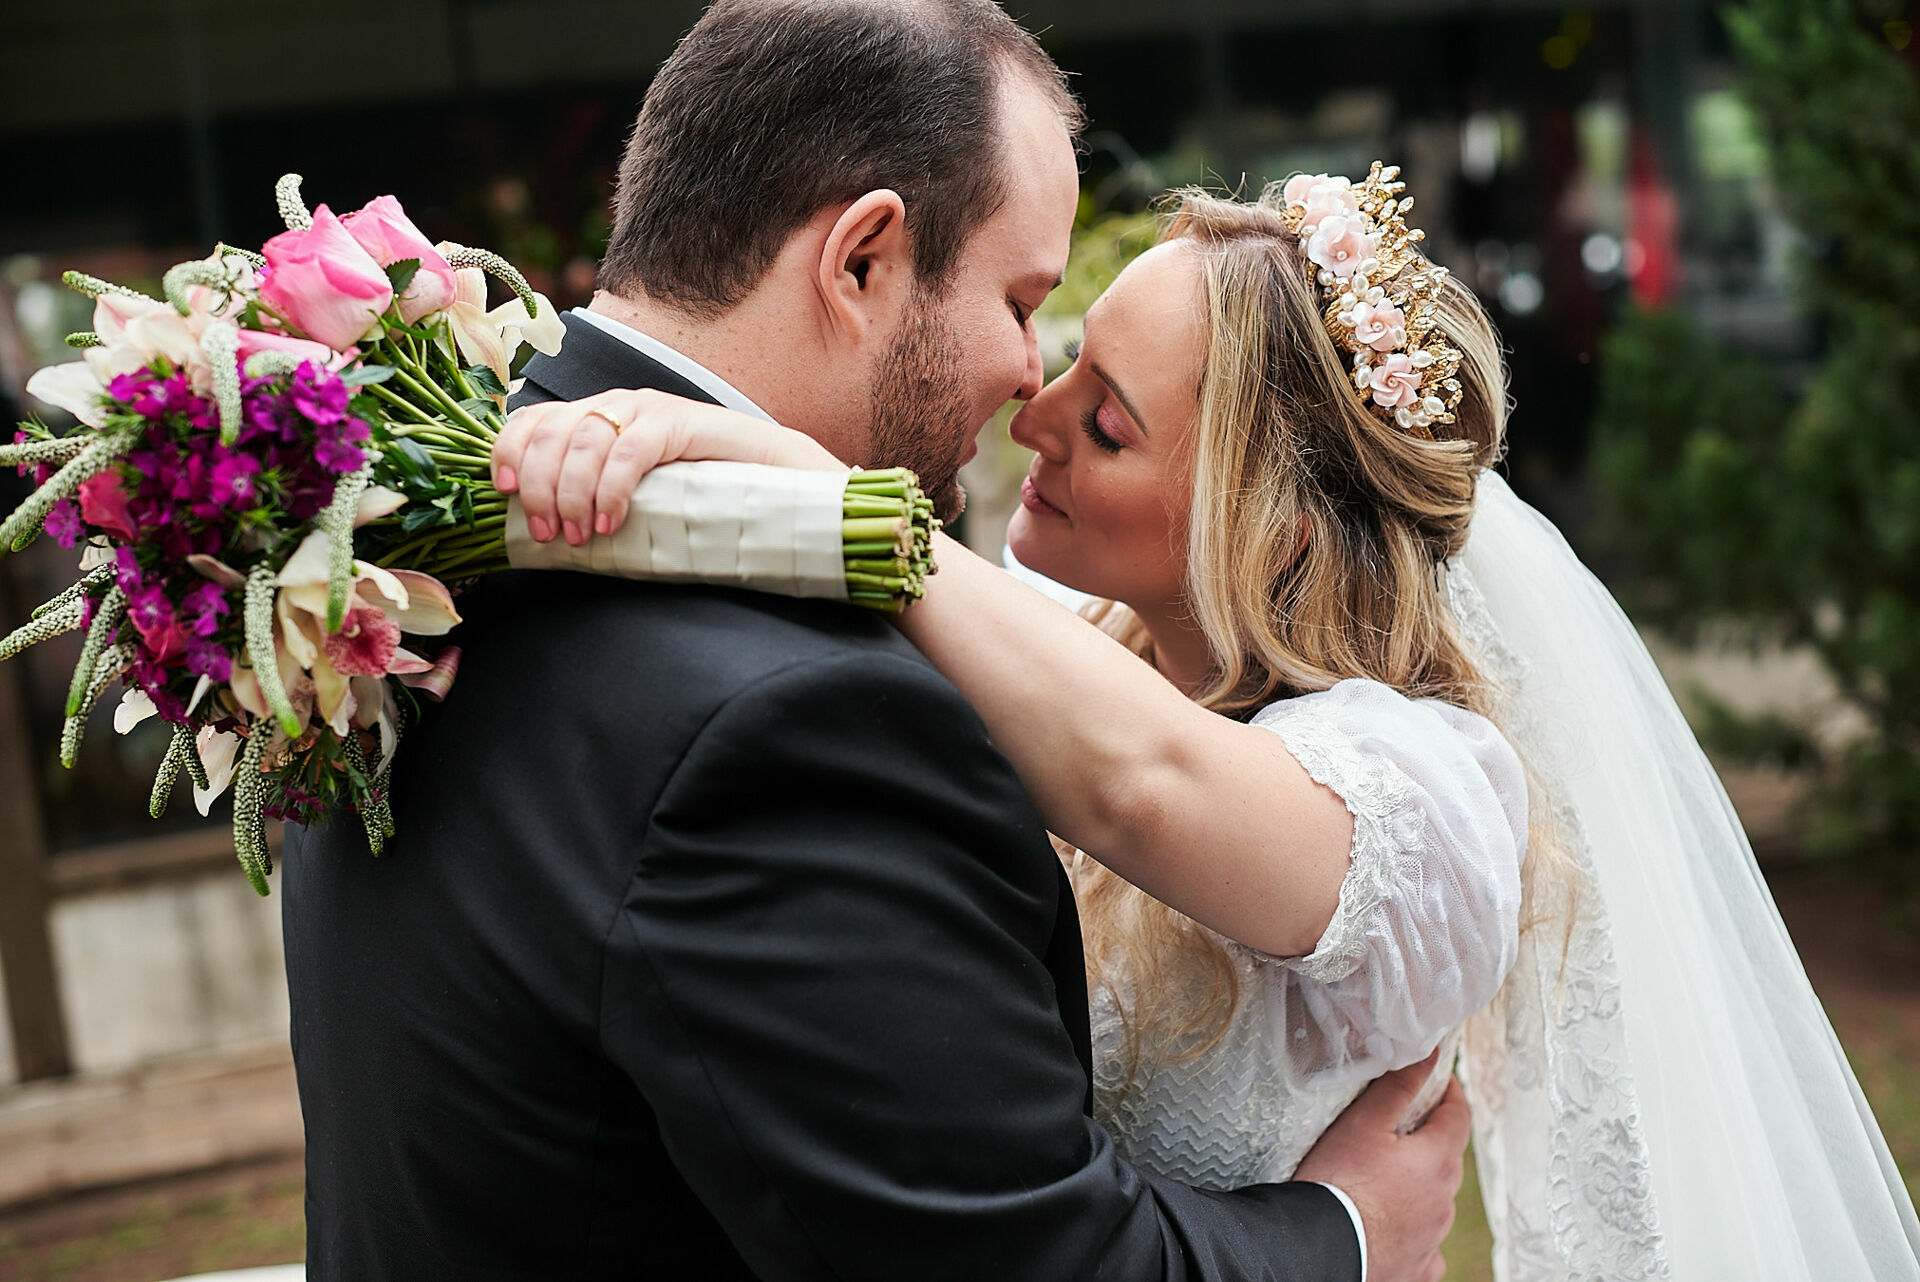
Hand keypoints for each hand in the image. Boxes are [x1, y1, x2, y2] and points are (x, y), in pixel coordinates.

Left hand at [492, 388, 843, 545]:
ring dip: (572, 492)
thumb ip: (591, 499)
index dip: (509, 451)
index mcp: (596, 417)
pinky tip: (611, 521)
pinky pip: (631, 450)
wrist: (774, 480)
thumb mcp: (632, 497)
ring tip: (580, 535)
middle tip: (547, 532)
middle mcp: (615, 404)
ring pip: (585, 439)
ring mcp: (648, 409)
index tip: (506, 493)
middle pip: (552, 430)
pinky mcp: (680, 422)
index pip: (532, 419)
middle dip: (540, 485)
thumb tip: (538, 532)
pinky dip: (612, 488)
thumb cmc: (700, 497)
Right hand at [1293, 1051, 1470, 1281]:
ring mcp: (1432, 1239)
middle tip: (1401, 1127)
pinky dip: (1415, 1232)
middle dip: (1432, 1139)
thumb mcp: (1364, 1122)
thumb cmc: (1339, 1182)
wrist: (1319, 1246)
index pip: (1460, 1116)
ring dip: (1422, 1186)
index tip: (1440, 1081)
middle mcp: (1444, 1202)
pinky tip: (1393, 1227)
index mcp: (1438, 1161)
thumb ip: (1400, 1086)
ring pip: (1438, 1202)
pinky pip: (1426, 1247)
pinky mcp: (1416, 1268)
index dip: (1451, 1093)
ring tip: (1387, 1179)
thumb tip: (1429, 1057)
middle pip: (1449, 1158)